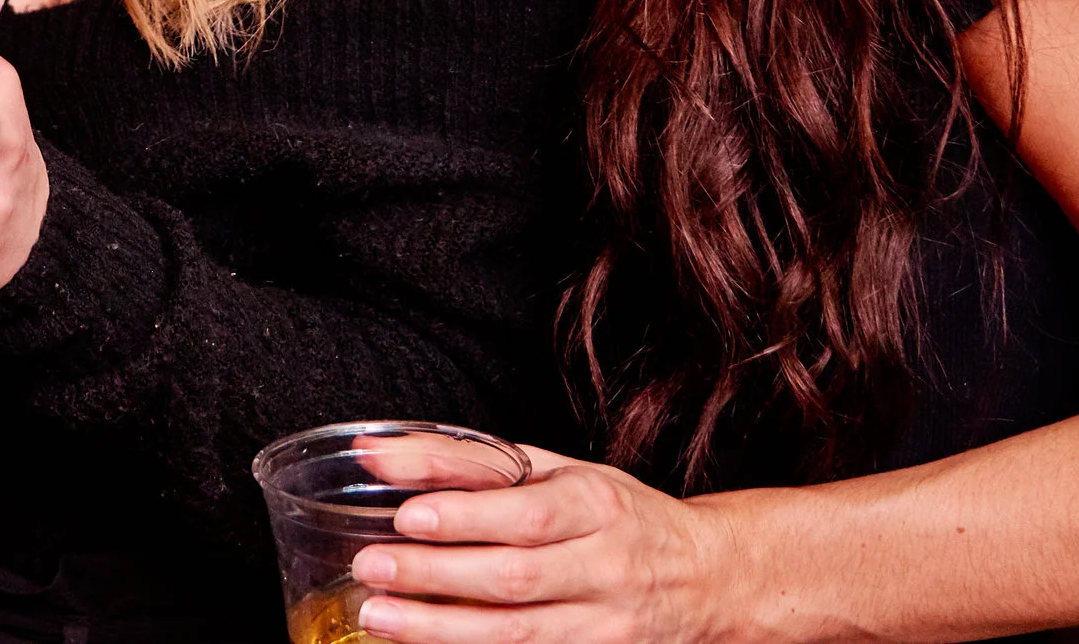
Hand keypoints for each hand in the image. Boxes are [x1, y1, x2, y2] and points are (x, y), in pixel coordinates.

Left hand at [347, 447, 733, 643]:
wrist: (705, 578)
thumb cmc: (616, 516)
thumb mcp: (555, 473)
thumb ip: (468, 463)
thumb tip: (377, 451)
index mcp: (599, 506)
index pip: (529, 514)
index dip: (467, 517)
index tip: (407, 517)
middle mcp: (607, 567)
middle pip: (515, 577)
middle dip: (437, 576)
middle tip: (373, 568)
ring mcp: (606, 626)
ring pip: (517, 633)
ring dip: (441, 628)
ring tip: (380, 617)